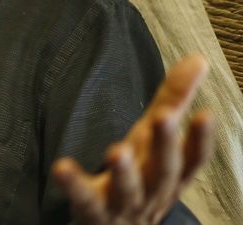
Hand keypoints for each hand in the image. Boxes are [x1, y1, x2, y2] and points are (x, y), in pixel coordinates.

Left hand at [52, 54, 214, 224]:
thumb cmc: (142, 176)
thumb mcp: (155, 140)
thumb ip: (173, 100)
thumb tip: (198, 58)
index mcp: (170, 172)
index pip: (192, 158)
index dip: (200, 139)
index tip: (206, 114)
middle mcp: (152, 190)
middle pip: (163, 170)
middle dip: (165, 146)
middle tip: (163, 119)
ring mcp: (124, 204)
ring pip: (128, 189)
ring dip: (125, 171)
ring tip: (117, 151)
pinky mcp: (93, 211)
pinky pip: (84, 198)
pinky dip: (74, 184)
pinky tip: (61, 167)